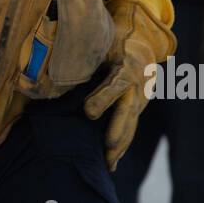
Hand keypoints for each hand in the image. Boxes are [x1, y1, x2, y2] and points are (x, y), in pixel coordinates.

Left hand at [83, 1, 165, 169]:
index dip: (104, 98)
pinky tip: (112, 161)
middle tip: (107, 148)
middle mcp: (138, 82)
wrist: (141, 41)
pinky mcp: (139, 106)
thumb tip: (61, 60)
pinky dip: (122, 143)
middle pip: (128, 109)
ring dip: (121, 144)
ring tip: (109, 163)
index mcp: (127, 63)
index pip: (117, 83)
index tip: (88, 113)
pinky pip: (131, 126)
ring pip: (132, 123)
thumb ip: (87, 52)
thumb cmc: (113, 39)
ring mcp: (141, 97)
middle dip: (118, 130)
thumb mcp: (102, 39)